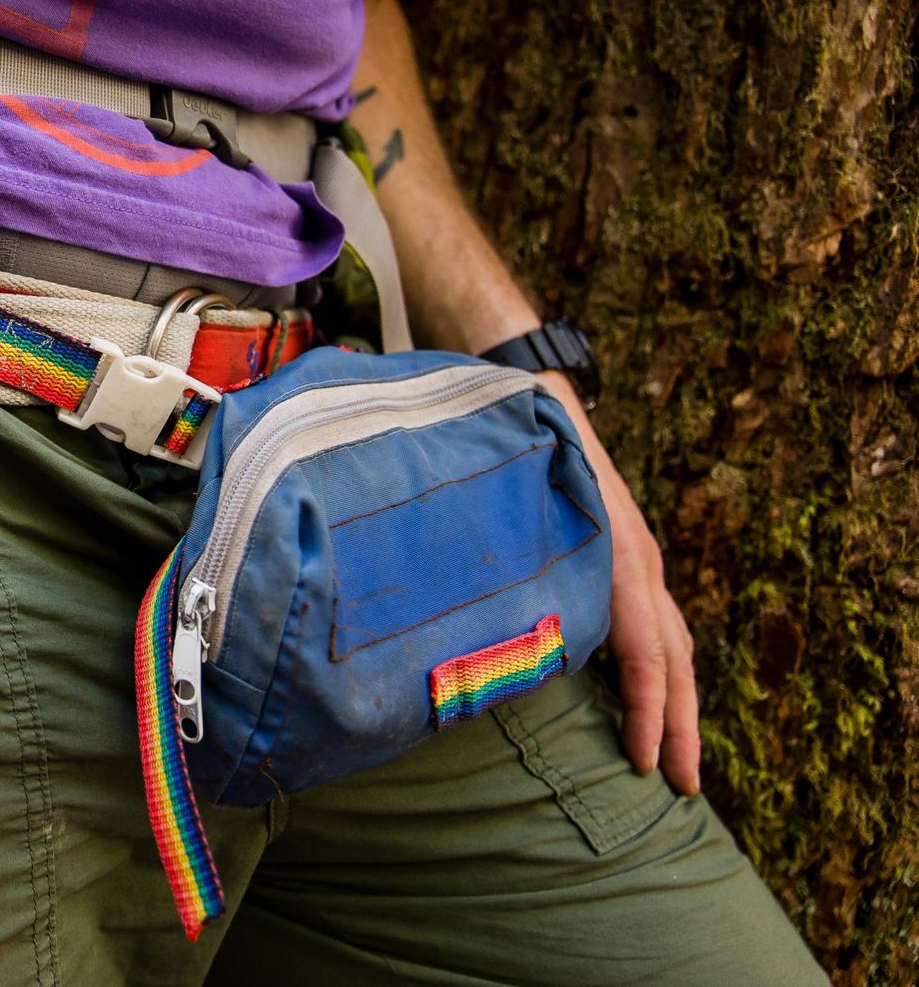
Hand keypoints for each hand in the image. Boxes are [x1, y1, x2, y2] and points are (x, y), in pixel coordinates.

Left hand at [539, 374, 701, 795]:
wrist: (538, 394)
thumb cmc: (521, 448)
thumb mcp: (519, 498)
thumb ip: (518, 554)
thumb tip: (499, 622)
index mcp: (619, 556)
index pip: (645, 652)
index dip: (647, 711)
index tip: (643, 763)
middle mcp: (639, 562)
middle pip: (674, 658)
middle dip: (679, 726)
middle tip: (682, 789)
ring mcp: (638, 561)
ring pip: (671, 644)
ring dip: (676, 706)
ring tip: (673, 762)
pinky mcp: (625, 562)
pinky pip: (652, 627)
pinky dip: (659, 673)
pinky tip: (647, 706)